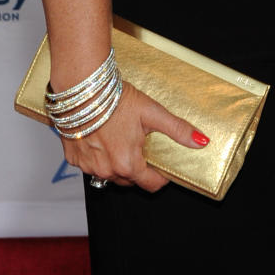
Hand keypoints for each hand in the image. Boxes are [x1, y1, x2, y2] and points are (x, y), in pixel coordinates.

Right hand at [61, 82, 209, 192]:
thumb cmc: (115, 100)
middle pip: (130, 180)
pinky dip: (98, 156)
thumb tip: (201, 141)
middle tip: (142, 145)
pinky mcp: (73, 159)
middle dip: (139, 167)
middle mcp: (106, 170)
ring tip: (122, 139)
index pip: (151, 185)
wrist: (81, 89)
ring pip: (109, 173)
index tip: (163, 165)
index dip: (161, 176)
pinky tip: (103, 138)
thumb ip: (177, 129)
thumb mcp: (152, 113)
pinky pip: (91, 165)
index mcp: (127, 163)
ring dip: (118, 163)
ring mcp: (88, 166)